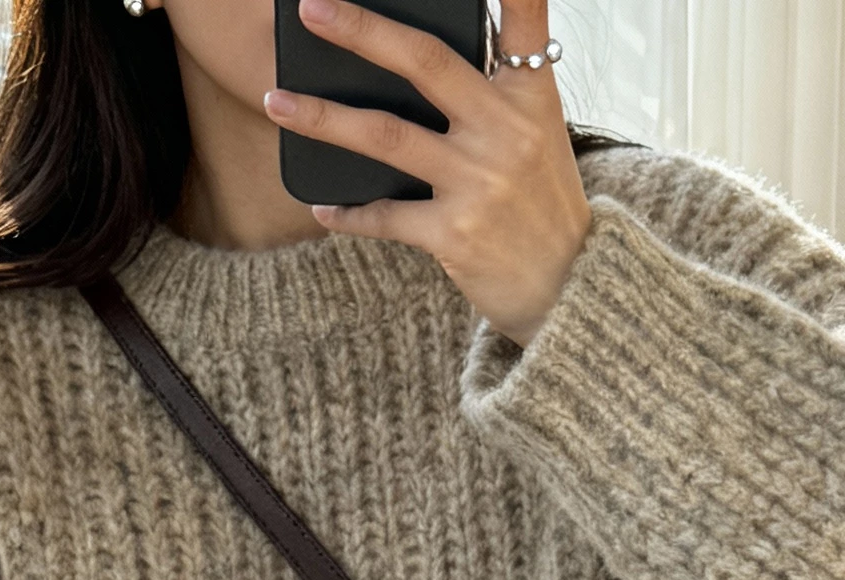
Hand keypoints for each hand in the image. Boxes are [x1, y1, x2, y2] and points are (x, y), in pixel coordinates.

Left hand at [265, 0, 590, 343]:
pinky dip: (350, 214)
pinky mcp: (455, 234)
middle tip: (311, 9)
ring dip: (324, 118)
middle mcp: (505, 130)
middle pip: (425, 62)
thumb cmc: (541, 202)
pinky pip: (387, 216)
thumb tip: (424, 55)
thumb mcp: (538, 133)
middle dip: (363, 31)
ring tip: (277, 102)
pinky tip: (323, 209)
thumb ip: (496, 89)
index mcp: (530, 95)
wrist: (567, 287)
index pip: (524, 20)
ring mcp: (478, 182)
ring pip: (387, 136)